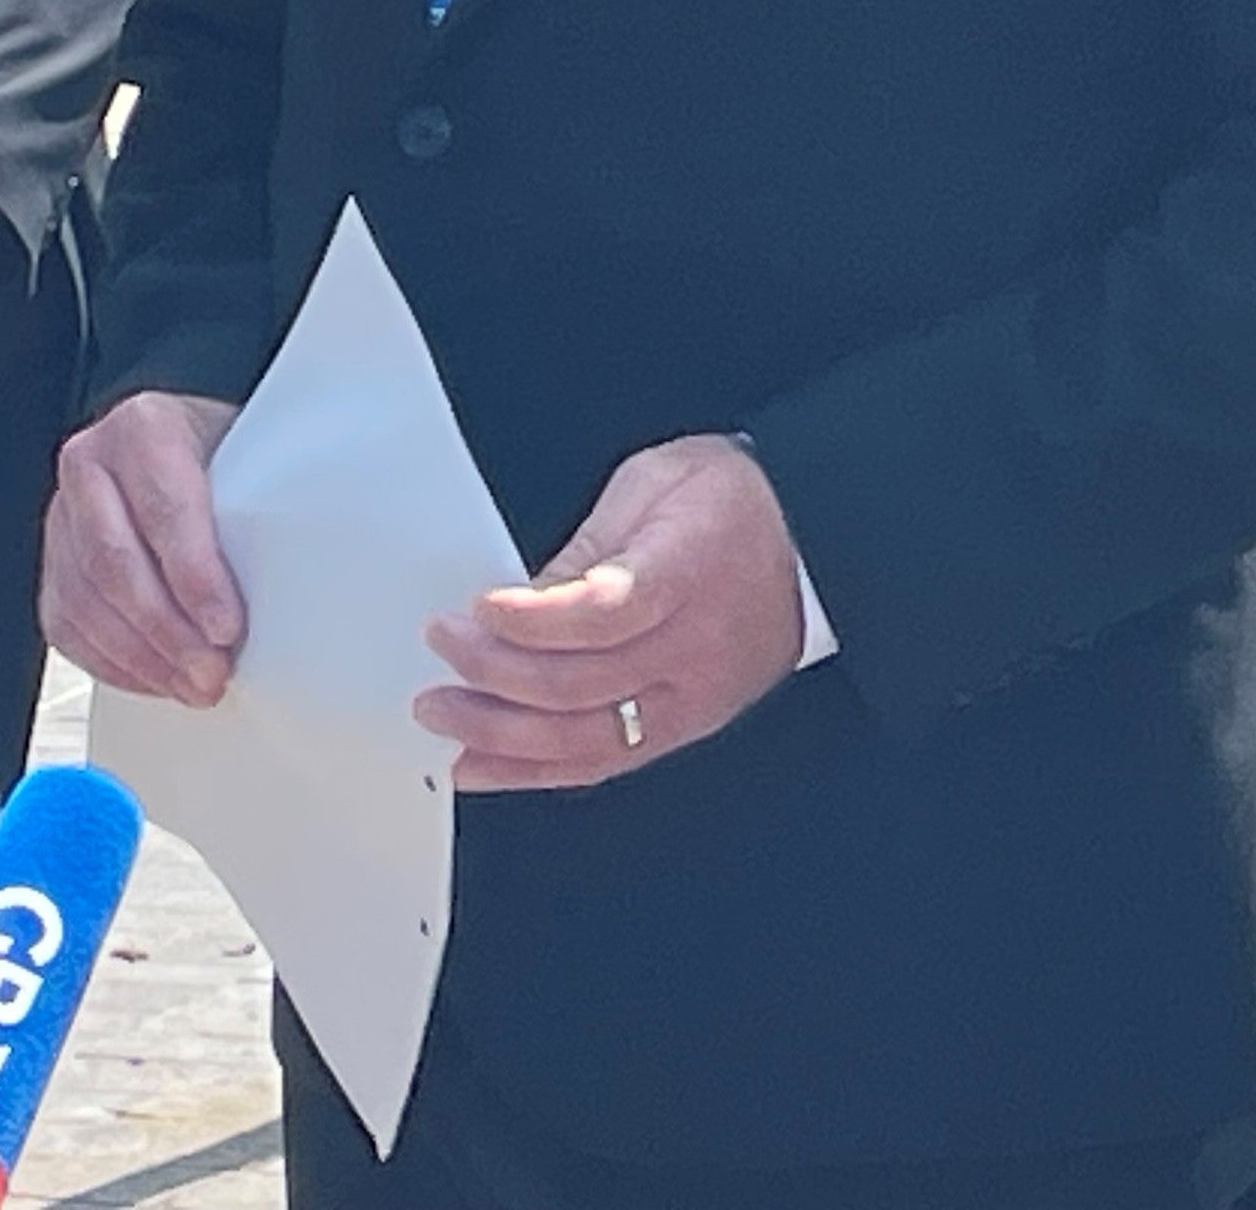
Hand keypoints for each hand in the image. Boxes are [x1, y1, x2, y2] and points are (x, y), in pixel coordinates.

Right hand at [43, 391, 245, 703]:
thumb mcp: (250, 455)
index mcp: (143, 427)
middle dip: (167, 630)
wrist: (187, 448)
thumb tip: (294, 580)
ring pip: (85, 602)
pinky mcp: (54, 563)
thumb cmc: (226, 454)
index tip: (227, 627)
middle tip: (211, 672)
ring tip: (193, 684)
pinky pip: (68, 625)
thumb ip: (260, 503)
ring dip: (142, 657)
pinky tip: (157, 678)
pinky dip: (113, 663)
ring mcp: (62, 516)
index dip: (195, 576)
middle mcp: (90, 465)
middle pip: (115, 562)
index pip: (165, 509)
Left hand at [415, 435, 805, 792]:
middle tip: (443, 651)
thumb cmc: (733, 499)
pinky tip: (485, 767)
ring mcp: (693, 696)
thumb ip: (587, 546)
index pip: (601, 613)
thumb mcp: (652, 484)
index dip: (531, 620)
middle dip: (494, 674)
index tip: (477, 608)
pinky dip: (537, 771)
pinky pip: (605, 762)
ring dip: (501, 736)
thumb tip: (520, 598)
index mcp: (687, 570)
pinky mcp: (688, 725)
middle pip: (580, 684)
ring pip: (585, 738)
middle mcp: (693, 646)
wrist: (813, 535)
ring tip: (443, 717)